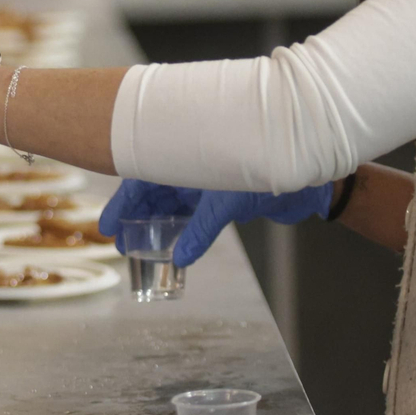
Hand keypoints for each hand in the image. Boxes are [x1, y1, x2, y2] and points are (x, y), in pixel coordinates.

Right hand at [99, 180, 333, 266]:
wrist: (307, 172)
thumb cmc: (267, 170)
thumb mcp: (227, 202)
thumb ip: (202, 231)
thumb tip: (180, 260)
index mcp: (185, 154)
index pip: (142, 176)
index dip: (122, 203)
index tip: (107, 226)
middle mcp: (192, 167)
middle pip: (152, 192)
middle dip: (133, 217)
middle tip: (120, 242)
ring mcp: (207, 184)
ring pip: (171, 206)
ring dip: (155, 225)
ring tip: (139, 247)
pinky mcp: (223, 200)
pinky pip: (194, 218)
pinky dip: (182, 234)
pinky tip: (174, 252)